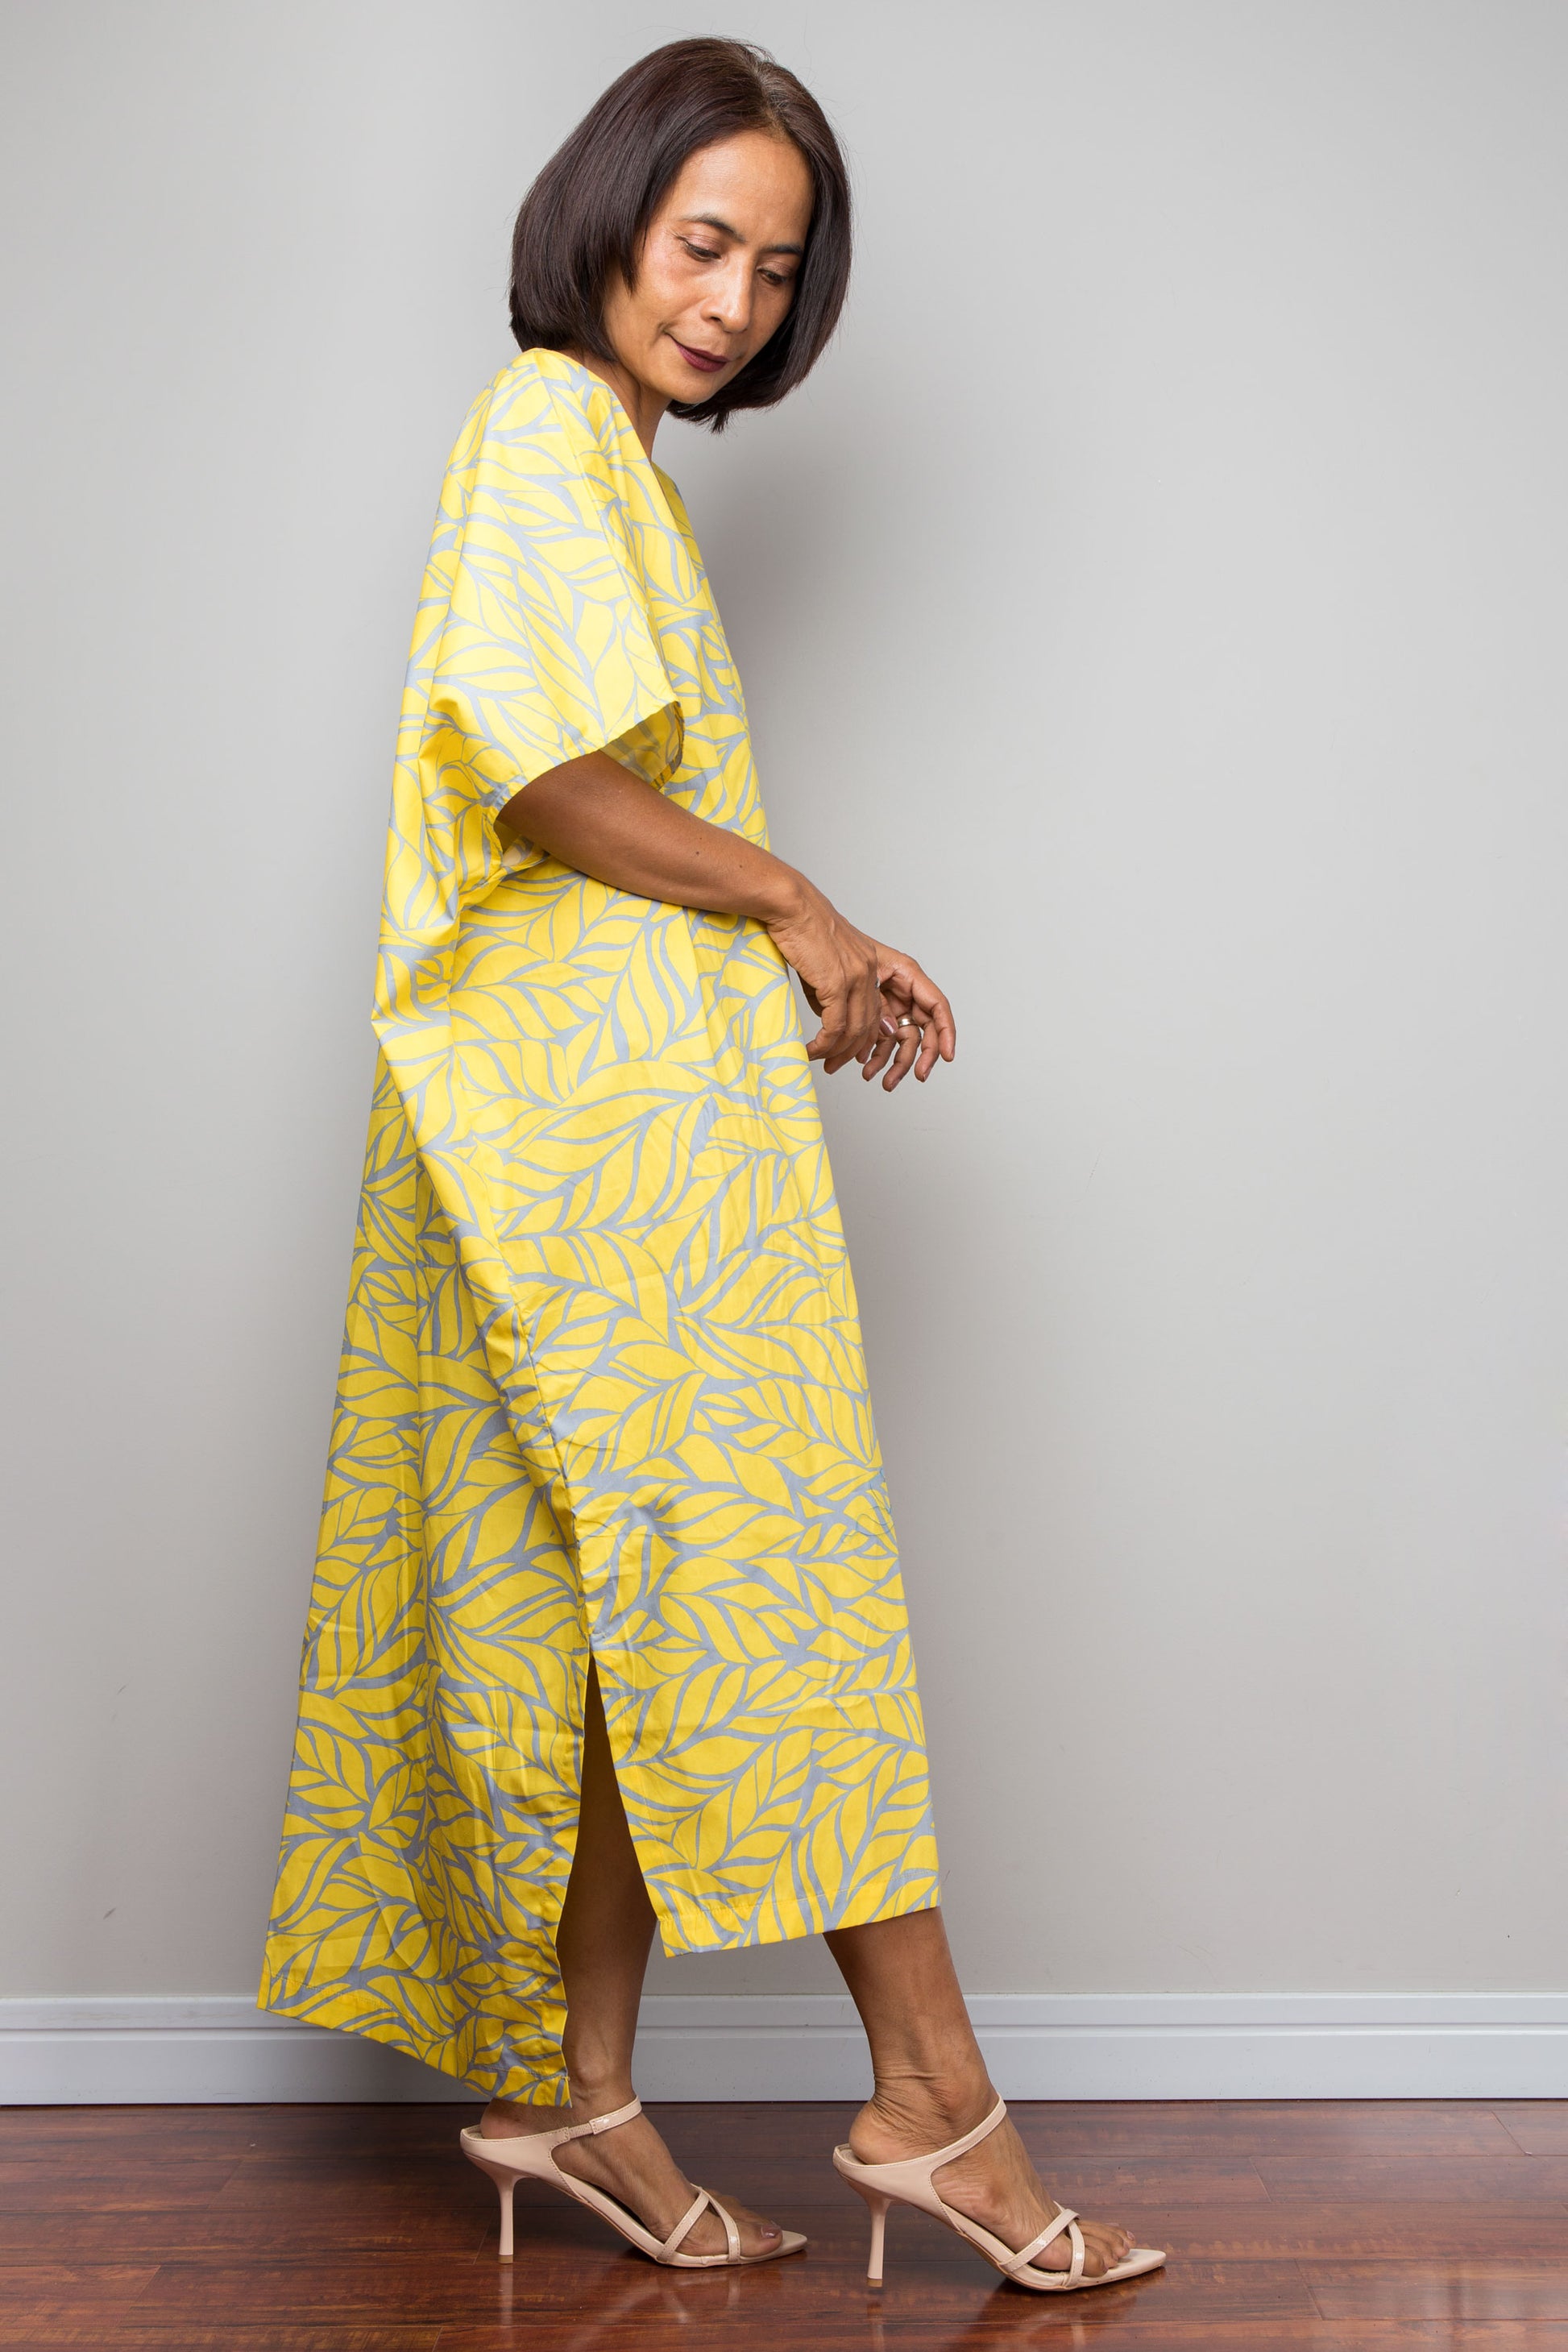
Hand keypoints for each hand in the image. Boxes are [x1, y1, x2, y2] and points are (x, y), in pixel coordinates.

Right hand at [767, 885, 955, 1089]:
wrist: (792, 908)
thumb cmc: (810, 936)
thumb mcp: (839, 970)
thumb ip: (852, 999)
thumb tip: (854, 1032)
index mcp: (891, 965)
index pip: (930, 1004)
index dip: (943, 1032)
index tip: (944, 1056)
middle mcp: (880, 971)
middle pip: (891, 1027)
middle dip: (884, 1060)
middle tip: (867, 1076)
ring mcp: (861, 976)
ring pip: (859, 1031)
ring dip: (841, 1053)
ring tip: (827, 1063)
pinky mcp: (838, 981)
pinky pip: (836, 1026)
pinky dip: (825, 1044)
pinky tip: (814, 1051)